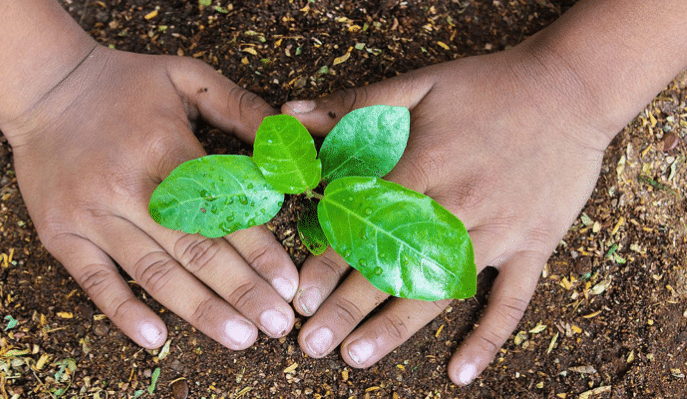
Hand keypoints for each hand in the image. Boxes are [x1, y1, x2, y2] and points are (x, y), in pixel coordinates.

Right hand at [0, 46, 297, 349]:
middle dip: (241, 291)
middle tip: (277, 324)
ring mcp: (91, 215)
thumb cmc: (124, 85)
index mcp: (165, 148)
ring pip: (153, 272)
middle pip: (194, 249)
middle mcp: (128, 187)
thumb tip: (287, 141)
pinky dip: (123, 311)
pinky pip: (94, 280)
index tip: (288, 284)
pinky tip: (156, 338)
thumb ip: (239, 106)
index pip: (220, 209)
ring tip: (240, 337)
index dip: (258, 250)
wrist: (43, 86)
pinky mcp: (62, 234)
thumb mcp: (186, 77)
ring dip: (199, 310)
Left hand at [282, 44, 615, 383]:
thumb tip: (291, 115)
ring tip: (356, 357)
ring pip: (442, 291)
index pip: (366, 223)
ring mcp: (501, 231)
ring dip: (396, 328)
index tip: (300, 295)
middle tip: (310, 344)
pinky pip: (513, 300)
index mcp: (427, 167)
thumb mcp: (420, 83)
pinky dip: (488, 337)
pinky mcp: (534, 245)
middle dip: (349, 308)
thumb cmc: (490, 86)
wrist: (573, 88)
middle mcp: (460, 207)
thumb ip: (355, 103)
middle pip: (396, 266)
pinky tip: (460, 373)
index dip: (330, 262)